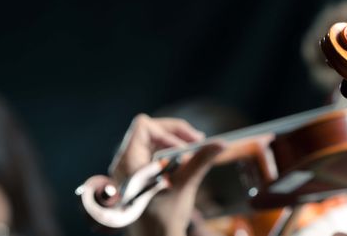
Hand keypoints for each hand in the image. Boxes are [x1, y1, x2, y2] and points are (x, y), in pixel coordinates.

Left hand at [110, 114, 223, 235]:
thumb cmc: (163, 219)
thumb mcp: (185, 185)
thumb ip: (202, 160)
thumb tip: (222, 143)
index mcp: (129, 163)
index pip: (144, 127)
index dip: (169, 130)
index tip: (188, 145)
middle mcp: (125, 163)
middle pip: (148, 131)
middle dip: (175, 134)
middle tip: (198, 142)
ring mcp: (129, 170)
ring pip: (151, 142)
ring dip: (173, 143)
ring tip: (193, 153)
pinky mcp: (137, 176)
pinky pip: (151, 154)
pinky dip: (169, 154)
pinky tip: (184, 164)